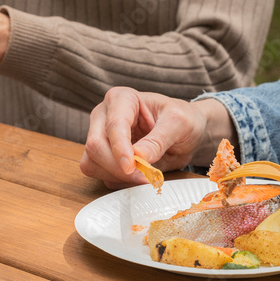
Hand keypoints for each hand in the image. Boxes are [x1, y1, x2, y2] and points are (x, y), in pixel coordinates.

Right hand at [81, 87, 233, 188]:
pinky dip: (119, 182)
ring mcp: (101, 137)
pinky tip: (138, 177)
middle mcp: (105, 116)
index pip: (113, 126)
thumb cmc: (183, 120)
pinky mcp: (103, 157)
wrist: (188, 133)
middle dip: (118, 167)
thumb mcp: (178, 124)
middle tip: (143, 176)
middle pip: (95, 146)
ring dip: (117, 176)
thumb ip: (158, 140)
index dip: (121, 149)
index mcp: (122, 99)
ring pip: (91, 163)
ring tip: (144, 176)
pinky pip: (100, 175)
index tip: (133, 166)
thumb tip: (138, 157)